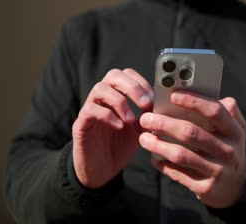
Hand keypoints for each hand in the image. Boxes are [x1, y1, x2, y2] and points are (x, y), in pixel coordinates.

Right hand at [72, 68, 152, 188]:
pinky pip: (90, 110)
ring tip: (131, 119)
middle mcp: (102, 99)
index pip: (126, 74)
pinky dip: (108, 116)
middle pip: (113, 75)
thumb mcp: (140, 132)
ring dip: (120, 101)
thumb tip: (165, 108)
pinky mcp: (81, 124)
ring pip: (100, 88)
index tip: (153, 98)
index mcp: (117, 96)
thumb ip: (149, 118)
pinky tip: (120, 127)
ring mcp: (90, 109)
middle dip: (132, 86)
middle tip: (145, 103)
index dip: (141, 82)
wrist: (102, 171)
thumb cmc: (120, 148)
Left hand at [138, 91, 245, 207]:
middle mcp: (228, 150)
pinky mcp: (205, 187)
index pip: (215, 111)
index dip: (193, 101)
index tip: (173, 95)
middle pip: (191, 133)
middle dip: (165, 124)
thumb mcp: (234, 129)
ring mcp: (217, 170)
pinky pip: (179, 174)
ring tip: (143, 138)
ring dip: (158, 146)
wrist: (237, 186)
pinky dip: (163, 165)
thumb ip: (224, 110)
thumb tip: (204, 92)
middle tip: (145, 118)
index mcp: (234, 131)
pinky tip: (154, 158)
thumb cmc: (228, 148)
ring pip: (181, 155)